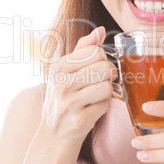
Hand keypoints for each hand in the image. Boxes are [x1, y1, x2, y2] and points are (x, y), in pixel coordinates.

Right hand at [42, 26, 116, 143]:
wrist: (54, 134)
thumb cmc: (64, 98)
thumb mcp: (66, 72)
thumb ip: (83, 49)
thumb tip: (101, 30)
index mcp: (58, 67)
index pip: (96, 51)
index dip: (103, 60)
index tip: (97, 69)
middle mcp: (60, 83)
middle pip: (105, 67)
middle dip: (109, 76)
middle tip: (100, 83)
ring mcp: (69, 102)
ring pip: (108, 86)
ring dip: (107, 93)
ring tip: (94, 97)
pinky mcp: (79, 119)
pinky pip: (105, 105)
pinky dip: (103, 107)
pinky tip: (91, 110)